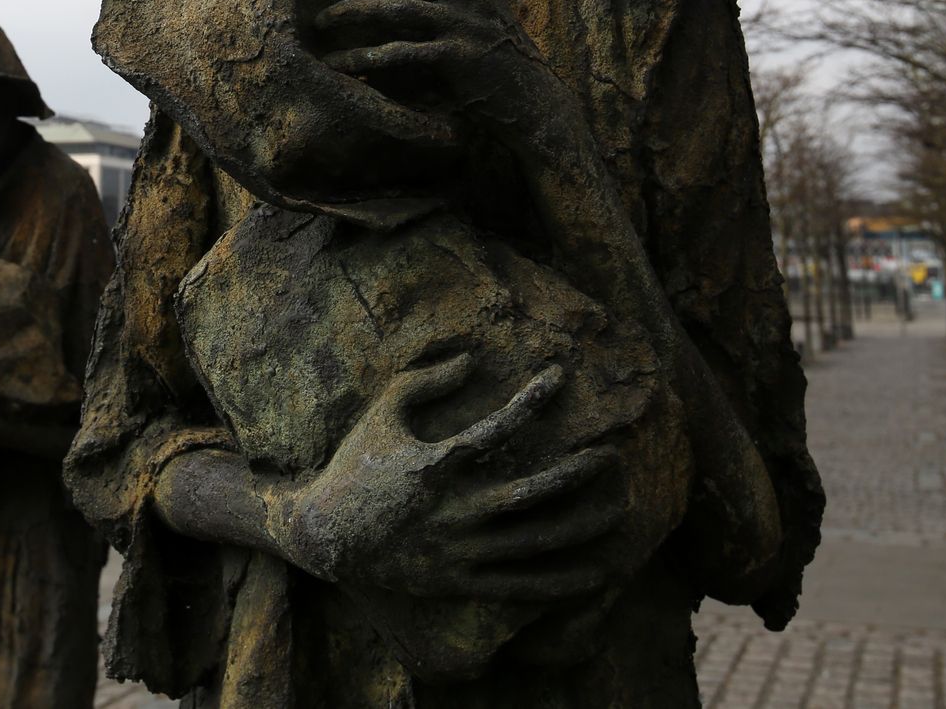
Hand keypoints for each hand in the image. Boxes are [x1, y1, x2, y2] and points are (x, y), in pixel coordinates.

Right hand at [275, 355, 624, 602]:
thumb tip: (471, 359)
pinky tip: (595, 573)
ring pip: (532, 542)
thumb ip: (424, 381)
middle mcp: (451, 511)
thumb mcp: (381, 412)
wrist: (326, 535)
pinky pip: (518, 585)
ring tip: (620, 509)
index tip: (559, 378)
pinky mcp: (458, 580)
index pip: (495, 429)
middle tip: (611, 456)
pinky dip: (560, 581)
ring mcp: (457, 550)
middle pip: (529, 494)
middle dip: (575, 474)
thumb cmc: (355, 464)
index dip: (530, 401)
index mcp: (433, 465)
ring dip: (580, 526)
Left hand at [301, 0, 558, 135]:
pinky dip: (370, 60)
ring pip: (401, 7)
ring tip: (321, 19)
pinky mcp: (462, 58)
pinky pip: (406, 54)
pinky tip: (342, 67)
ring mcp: (467, 23)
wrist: (536, 106)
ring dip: (356, 11)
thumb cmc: (495, 66)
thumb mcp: (472, 20)